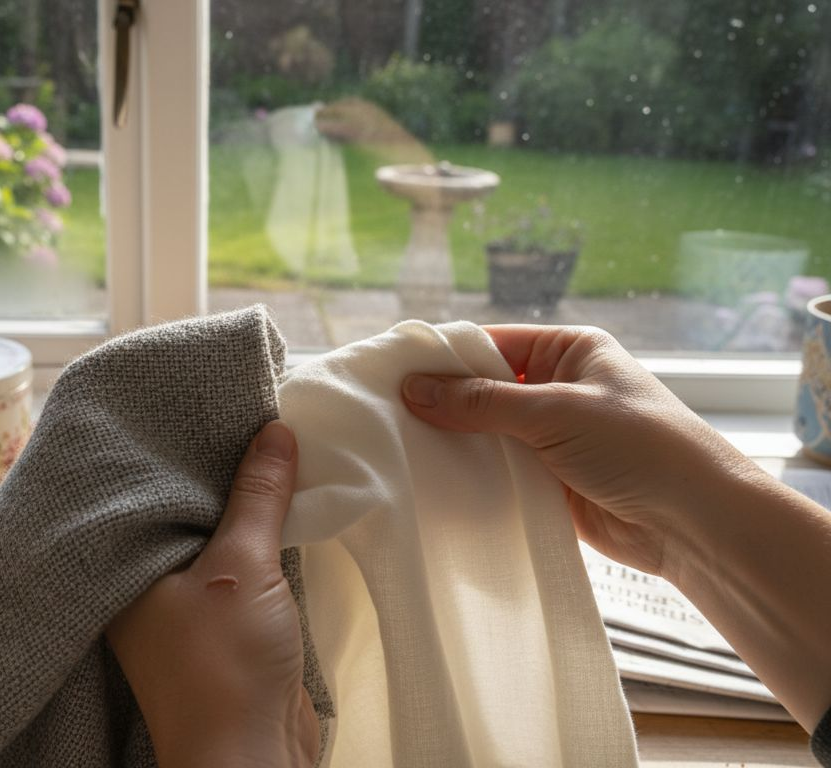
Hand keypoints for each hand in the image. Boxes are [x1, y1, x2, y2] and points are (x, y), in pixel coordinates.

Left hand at [106, 421, 318, 767]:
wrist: (252, 756)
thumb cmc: (223, 665)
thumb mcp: (242, 564)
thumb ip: (257, 496)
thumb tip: (274, 432)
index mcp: (124, 574)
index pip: (142, 496)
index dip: (173, 455)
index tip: (201, 410)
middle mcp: (145, 591)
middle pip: (182, 517)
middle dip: (215, 477)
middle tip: (243, 417)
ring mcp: (185, 614)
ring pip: (213, 544)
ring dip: (241, 511)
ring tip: (268, 450)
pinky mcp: (223, 632)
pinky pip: (238, 572)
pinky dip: (258, 545)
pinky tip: (282, 511)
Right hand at [399, 325, 763, 581]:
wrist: (695, 523)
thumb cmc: (641, 447)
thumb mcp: (555, 411)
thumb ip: (481, 403)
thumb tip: (412, 389)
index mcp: (568, 351)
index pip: (491, 342)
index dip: (443, 357)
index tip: (390, 373)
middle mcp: (558, 388)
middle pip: (482, 388)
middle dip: (441, 403)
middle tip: (383, 414)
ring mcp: (551, 437)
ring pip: (485, 434)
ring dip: (453, 443)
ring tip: (395, 447)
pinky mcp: (547, 482)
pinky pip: (497, 472)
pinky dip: (469, 476)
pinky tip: (430, 480)